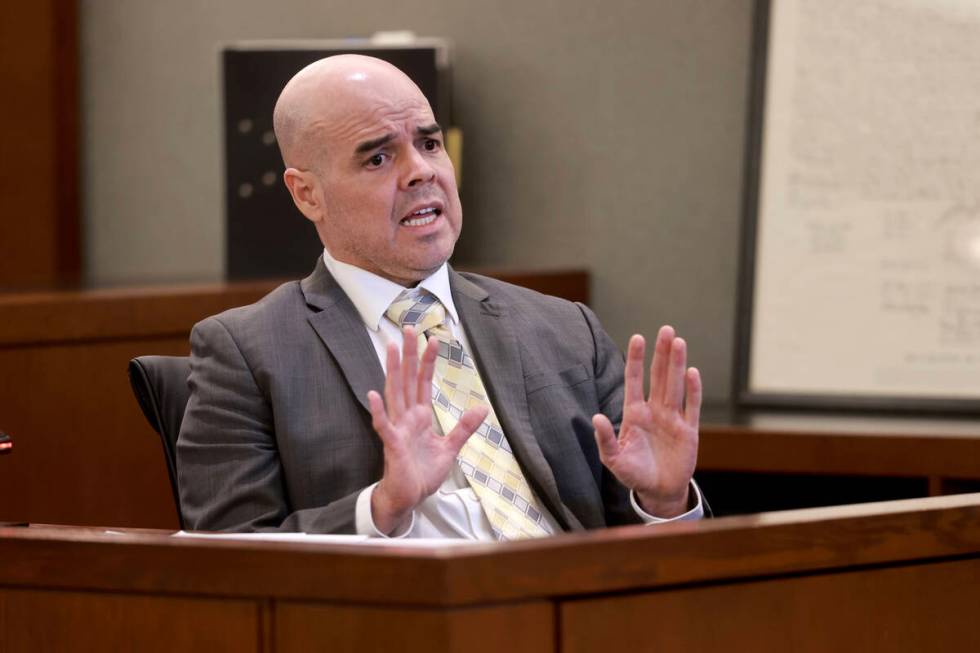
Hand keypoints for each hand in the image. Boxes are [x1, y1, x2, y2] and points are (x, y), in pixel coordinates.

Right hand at [367, 326, 488, 534]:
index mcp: (419, 417)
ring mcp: (397, 429)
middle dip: (408, 355)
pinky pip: (383, 425)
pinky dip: (377, 411)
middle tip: (408, 328)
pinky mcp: (392, 445)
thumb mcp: (450, 448)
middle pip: (407, 380)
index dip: (427, 362)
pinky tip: (372, 394)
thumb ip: (463, 427)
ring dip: (392, 371)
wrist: (409, 498)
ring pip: (394, 394)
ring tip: (390, 348)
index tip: (432, 340)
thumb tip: (482, 407)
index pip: (423, 383)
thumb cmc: (422, 473)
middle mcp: (406, 418)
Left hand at [592, 326, 701, 517]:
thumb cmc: (633, 474)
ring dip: (677, 364)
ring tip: (678, 342)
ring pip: (675, 385)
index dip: (637, 360)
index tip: (638, 337)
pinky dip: (693, 390)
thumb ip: (605, 439)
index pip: (635, 380)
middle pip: (659, 376)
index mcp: (634, 414)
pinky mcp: (689, 431)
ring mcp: (673, 419)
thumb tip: (596, 418)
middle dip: (661, 353)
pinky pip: (692, 407)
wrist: (658, 491)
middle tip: (666, 329)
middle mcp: (654, 411)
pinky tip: (692, 372)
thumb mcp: (614, 460)